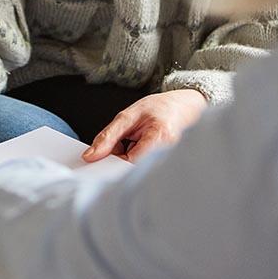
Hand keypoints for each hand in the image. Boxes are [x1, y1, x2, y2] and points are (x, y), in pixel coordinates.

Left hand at [83, 89, 207, 162]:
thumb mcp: (128, 115)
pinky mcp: (166, 166)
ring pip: (136, 171)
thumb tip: (91, 155)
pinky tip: (139, 149)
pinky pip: (143, 170)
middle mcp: (167, 153)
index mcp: (159, 136)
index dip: (112, 161)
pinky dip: (135, 161)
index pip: (128, 162)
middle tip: (121, 144)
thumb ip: (109, 136)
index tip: (100, 159)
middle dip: (119, 160)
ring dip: (127, 160)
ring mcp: (168, 162)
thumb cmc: (161, 108)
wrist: (186, 107)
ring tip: (132, 143)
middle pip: (132, 170)